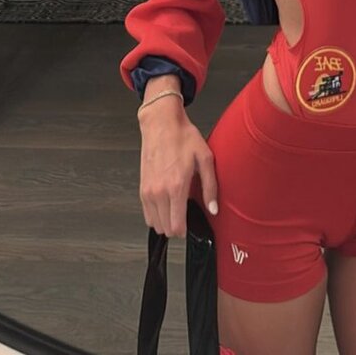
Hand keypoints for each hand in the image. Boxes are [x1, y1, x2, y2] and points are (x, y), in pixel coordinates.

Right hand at [138, 98, 217, 237]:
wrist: (161, 124)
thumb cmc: (183, 137)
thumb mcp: (205, 158)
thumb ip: (210, 186)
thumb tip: (213, 208)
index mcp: (176, 186)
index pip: (176, 226)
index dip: (185, 230)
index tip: (190, 225)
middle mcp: (159, 192)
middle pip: (165, 229)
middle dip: (176, 227)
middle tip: (186, 215)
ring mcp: (148, 191)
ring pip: (155, 224)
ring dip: (165, 222)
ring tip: (176, 209)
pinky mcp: (142, 188)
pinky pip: (147, 214)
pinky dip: (156, 214)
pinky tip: (166, 204)